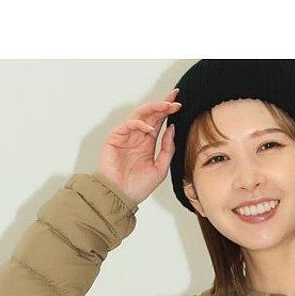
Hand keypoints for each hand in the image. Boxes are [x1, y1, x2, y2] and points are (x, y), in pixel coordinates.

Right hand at [97, 87, 181, 206]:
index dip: (167, 111)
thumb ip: (167, 149)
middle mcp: (137, 136)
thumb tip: (172, 128)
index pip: (159, 122)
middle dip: (163, 105)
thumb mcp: (160, 168)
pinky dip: (141, 124)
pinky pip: (129, 124)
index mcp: (147, 143)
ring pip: (140, 115)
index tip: (179, 103)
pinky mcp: (115, 137)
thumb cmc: (139, 187)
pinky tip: (151, 129)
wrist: (122, 196)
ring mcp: (126, 136)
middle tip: (175, 98)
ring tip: (166, 106)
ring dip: (154, 108)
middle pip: (151, 114)